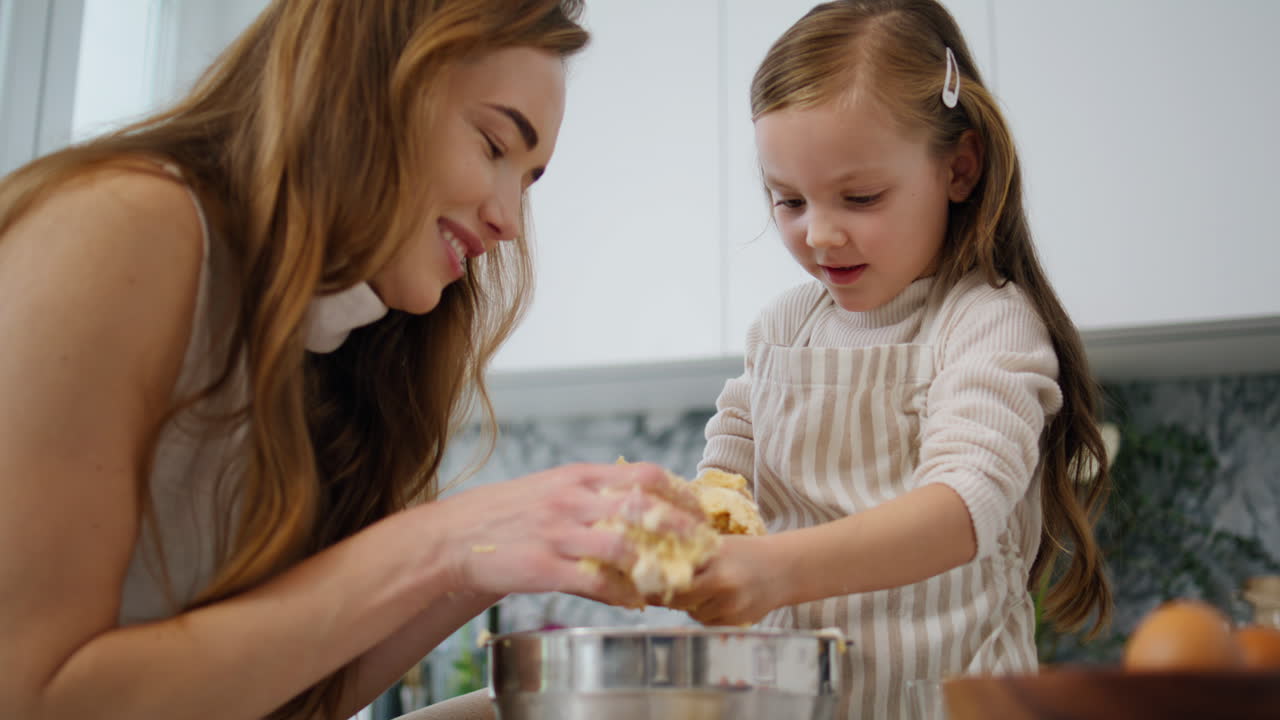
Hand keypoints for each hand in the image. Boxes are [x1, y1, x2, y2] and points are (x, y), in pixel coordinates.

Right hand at [434, 462, 702, 607]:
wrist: (457, 535)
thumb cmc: (511, 511)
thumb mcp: (553, 487)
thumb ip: (595, 492)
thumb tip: (641, 503)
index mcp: (579, 477)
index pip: (645, 475)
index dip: (679, 494)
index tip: (698, 513)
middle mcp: (573, 500)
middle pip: (644, 507)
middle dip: (681, 528)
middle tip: (701, 547)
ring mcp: (558, 534)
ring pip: (622, 546)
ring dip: (654, 566)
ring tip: (672, 580)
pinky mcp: (543, 568)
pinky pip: (593, 583)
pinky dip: (621, 595)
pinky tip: (634, 602)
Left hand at [662, 535, 788, 625]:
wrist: (784, 569)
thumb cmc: (746, 552)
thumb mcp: (719, 545)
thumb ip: (691, 556)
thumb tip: (651, 565)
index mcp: (716, 565)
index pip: (675, 580)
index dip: (657, 584)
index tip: (642, 584)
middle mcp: (724, 588)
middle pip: (680, 601)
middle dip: (670, 596)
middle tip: (660, 590)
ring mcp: (732, 609)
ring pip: (693, 614)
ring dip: (690, 605)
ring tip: (701, 589)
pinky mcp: (737, 623)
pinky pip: (708, 623)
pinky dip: (705, 613)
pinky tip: (716, 599)